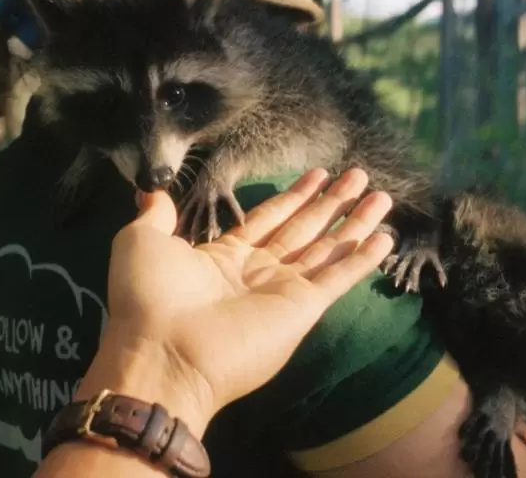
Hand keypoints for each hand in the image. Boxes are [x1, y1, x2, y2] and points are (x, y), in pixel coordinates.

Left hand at [82, 167, 394, 434]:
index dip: (293, 197)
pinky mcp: (301, 310)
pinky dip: (362, 258)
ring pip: (326, 249)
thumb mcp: (141, 241)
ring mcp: (282, 293)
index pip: (267, 220)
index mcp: (222, 258)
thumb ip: (157, 213)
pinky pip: (338, 279)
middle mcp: (257, 274)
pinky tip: (384, 236)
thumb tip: (151, 189)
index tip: (316, 173)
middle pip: (303, 230)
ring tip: (380, 195)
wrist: (162, 352)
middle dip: (329, 203)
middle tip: (357, 175)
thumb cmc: (147, 296)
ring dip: (353, 222)